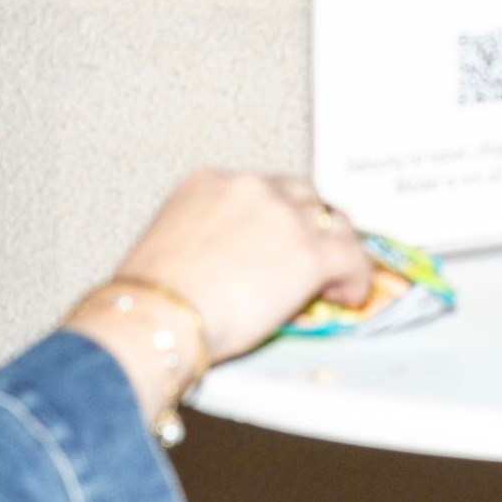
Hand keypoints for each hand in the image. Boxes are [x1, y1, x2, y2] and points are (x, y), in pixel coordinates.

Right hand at [64, 171, 373, 423]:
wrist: (154, 318)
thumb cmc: (147, 300)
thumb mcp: (172, 248)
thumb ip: (206, 241)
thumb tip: (225, 267)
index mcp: (208, 183)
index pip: (259, 189)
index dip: (275, 217)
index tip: (277, 238)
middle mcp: (249, 187)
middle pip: (301, 196)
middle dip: (309, 224)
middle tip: (310, 253)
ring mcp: (283, 216)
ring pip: (332, 222)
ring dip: (335, 248)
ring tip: (335, 276)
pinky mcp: (309, 253)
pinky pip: (351, 258)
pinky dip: (354, 278)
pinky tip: (348, 296)